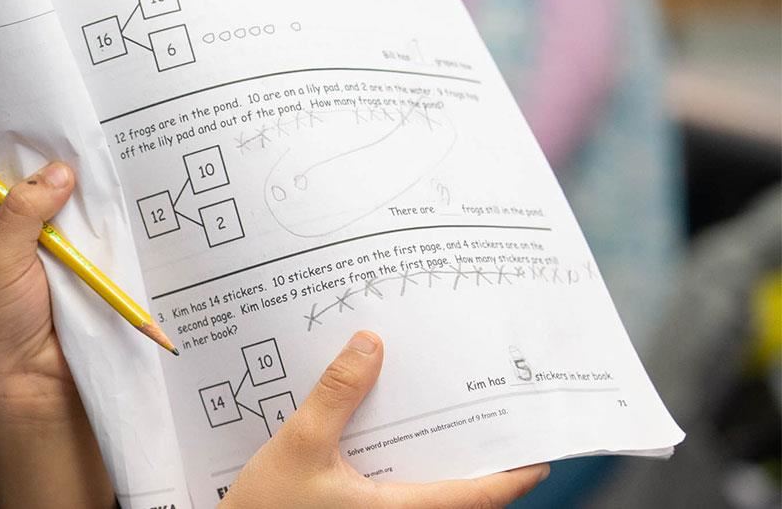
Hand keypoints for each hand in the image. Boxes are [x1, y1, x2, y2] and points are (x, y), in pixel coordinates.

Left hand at [0, 162, 112, 507]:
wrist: (38, 392)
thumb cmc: (2, 329)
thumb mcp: (0, 262)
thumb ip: (22, 213)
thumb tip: (57, 172)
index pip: (6, 172)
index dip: (28, 150)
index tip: (58, 125)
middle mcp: (23, 235)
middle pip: (50, 189)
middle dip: (73, 171)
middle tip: (103, 138)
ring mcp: (61, 255)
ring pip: (82, 215)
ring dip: (100, 201)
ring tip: (127, 165)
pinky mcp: (92, 276)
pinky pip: (108, 244)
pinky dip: (120, 232)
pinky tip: (139, 210)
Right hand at [223, 331, 549, 507]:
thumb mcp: (299, 446)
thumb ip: (335, 396)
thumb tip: (371, 345)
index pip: (480, 496)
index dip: (515, 474)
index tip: (541, 450)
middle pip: (459, 496)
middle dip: (475, 459)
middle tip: (486, 416)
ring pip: (426, 496)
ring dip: (435, 464)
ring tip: (437, 421)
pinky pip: (393, 496)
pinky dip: (400, 469)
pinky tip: (380, 440)